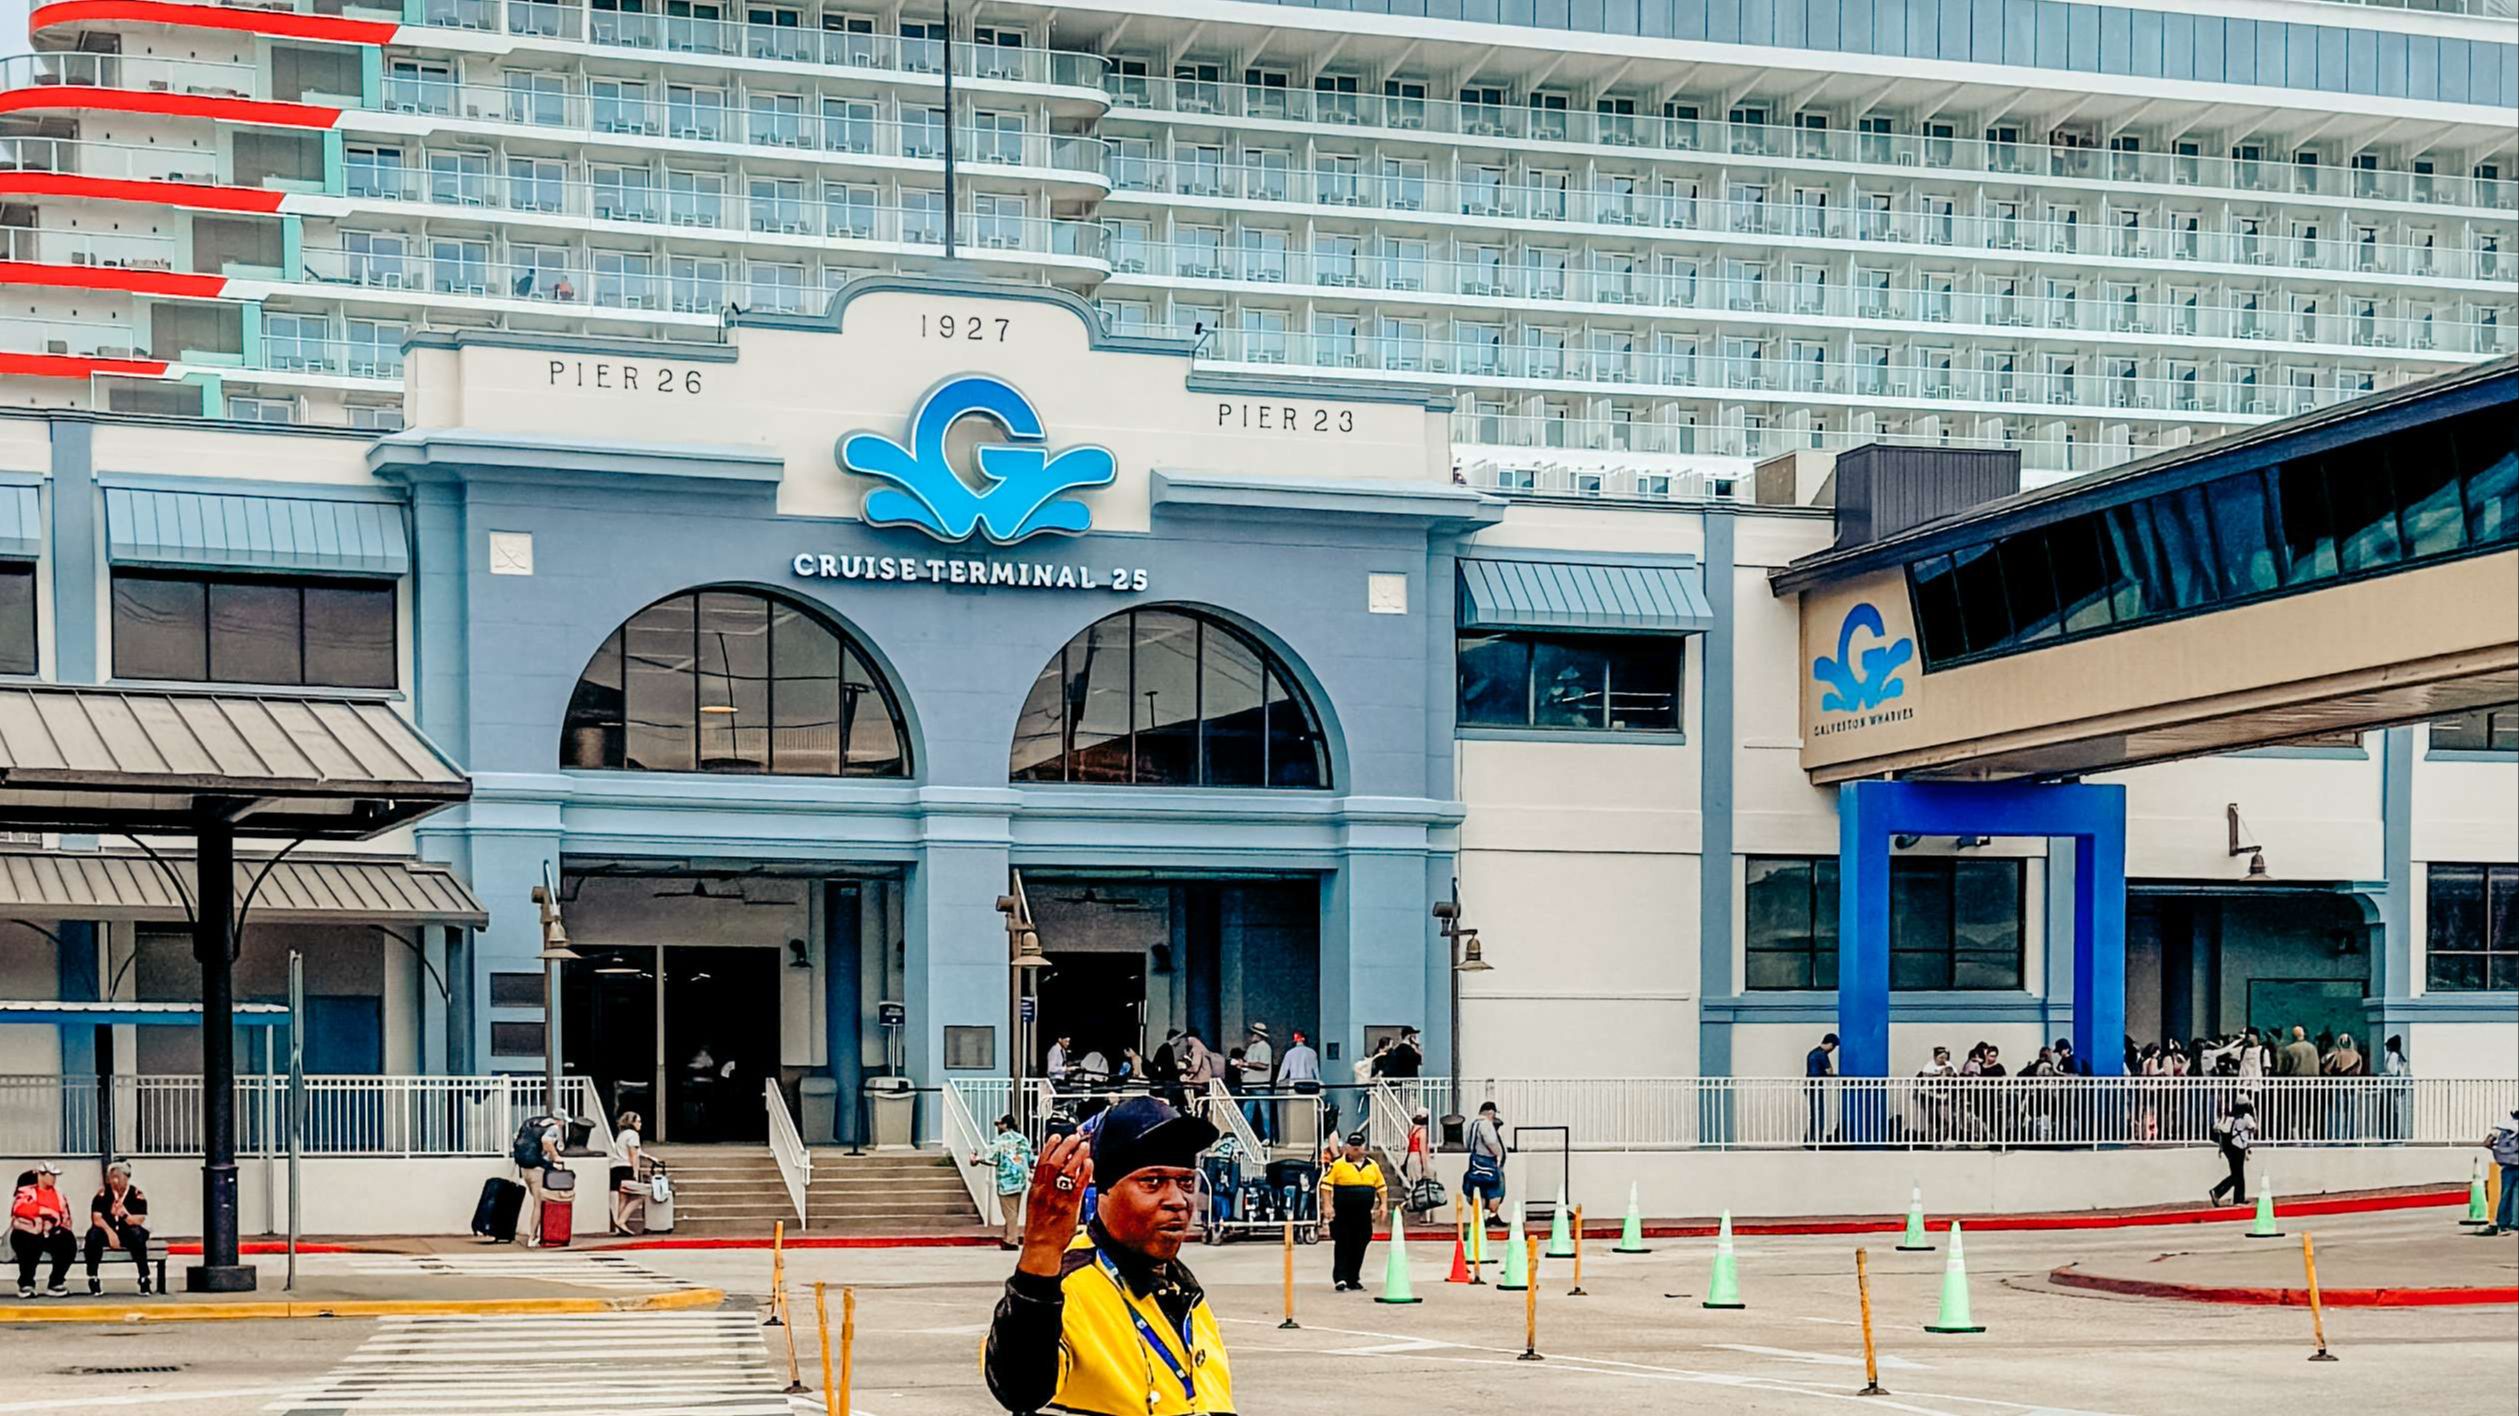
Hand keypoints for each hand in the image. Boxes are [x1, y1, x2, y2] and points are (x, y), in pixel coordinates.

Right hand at [1015, 1133, 1091, 1276]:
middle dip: (1065, 1147)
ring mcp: (1058, 1198)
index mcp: (1035, 1189)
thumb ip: (1042, 1186)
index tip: (1056, 1137)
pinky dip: (1084, 1172)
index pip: (1041, 1162)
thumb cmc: (1039, 1228)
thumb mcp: (1034, 1202)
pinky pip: (1078, 1185)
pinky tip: (1089, 1164)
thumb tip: (1050, 1172)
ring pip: (1066, 1171)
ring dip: (1076, 1155)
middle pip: (1054, 1162)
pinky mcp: (1070, 1206)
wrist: (1041, 1248)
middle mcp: (1045, 1192)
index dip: (1049, 1147)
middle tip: (1074, 1137)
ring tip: (1083, 1146)